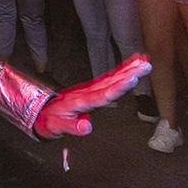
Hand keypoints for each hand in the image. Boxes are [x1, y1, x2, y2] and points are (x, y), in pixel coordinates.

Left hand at [33, 54, 150, 138]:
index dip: (117, 88)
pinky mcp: (92, 88)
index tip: (132, 79)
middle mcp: (87, 92)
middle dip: (129, 73)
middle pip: (111, 82)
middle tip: (146, 65)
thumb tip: (87, 127)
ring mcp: (89, 89)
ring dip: (128, 69)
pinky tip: (132, 65)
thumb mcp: (56, 127)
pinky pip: (108, 78)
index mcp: (80, 101)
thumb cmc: (49, 120)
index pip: (102, 95)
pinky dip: (120, 70)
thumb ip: (71, 127)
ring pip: (111, 78)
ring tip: (144, 60)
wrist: (41, 111)